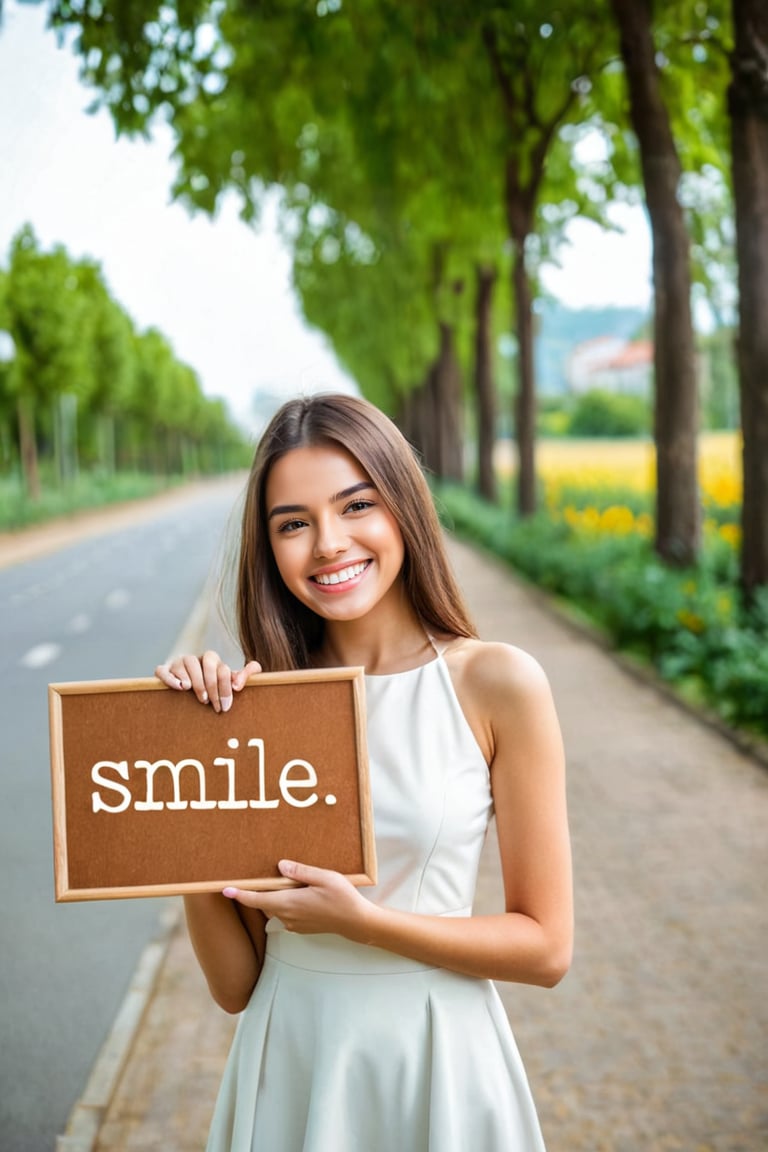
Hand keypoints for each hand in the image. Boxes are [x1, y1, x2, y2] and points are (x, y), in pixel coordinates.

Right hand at [154, 650, 261, 712]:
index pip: (222, 668)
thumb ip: (245, 676)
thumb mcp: (232, 684)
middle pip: (208, 660)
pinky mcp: (164, 671)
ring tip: (198, 695)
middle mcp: (198, 660)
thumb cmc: (214, 692)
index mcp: (214, 662)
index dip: (225, 686)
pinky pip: (162, 670)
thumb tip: (239, 684)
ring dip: (194, 678)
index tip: (226, 705)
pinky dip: (170, 678)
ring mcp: (179, 663)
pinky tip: (179, 688)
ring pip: (187, 661)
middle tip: (210, 703)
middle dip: (212, 683)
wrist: (186, 698)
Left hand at [223, 860, 373, 940]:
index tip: (225, 890)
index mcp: (290, 903)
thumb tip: (280, 865)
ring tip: (286, 882)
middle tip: (258, 877)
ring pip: (275, 908)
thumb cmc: (342, 898)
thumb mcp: (324, 877)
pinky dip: (286, 904)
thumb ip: (301, 871)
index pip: (257, 900)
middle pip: (264, 903)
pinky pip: (286, 913)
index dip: (240, 895)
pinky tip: (299, 894)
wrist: (357, 922)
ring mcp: (294, 924)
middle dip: (259, 891)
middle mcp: (288, 916)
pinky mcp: (300, 927)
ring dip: (275, 897)